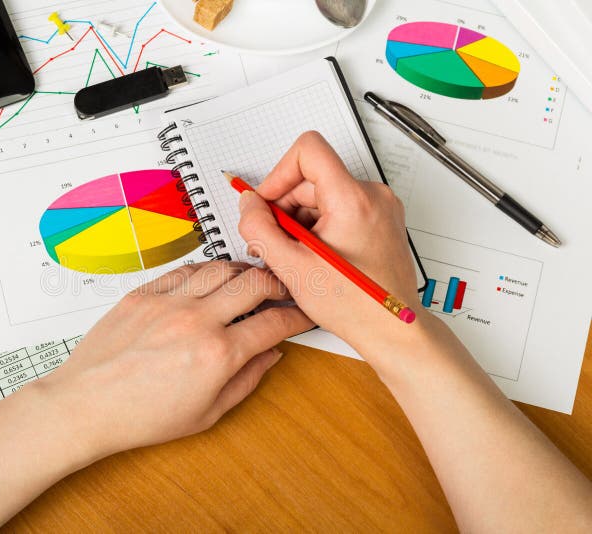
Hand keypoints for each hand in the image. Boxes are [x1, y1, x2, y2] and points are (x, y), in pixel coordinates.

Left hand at [41, 262, 313, 456]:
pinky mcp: (143, 294)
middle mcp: (196, 321)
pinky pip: (185, 270)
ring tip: (247, 282)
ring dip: (242, 271)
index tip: (301, 315)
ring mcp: (168, 303)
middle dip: (277, 283)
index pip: (274, 323)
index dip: (297, 317)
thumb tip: (271, 355)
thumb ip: (246, 380)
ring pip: (221, 267)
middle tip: (280, 292)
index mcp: (217, 355)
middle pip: (254, 282)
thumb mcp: (207, 414)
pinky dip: (205, 271)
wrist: (86, 405)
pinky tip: (209, 281)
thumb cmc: (141, 416)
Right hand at [237, 131, 425, 361]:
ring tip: (296, 255)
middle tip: (275, 242)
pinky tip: (313, 256)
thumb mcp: (291, 266)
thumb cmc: (355, 305)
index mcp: (353, 199)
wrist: (392, 329)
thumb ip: (259, 229)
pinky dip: (319, 226)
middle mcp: (372, 195)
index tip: (268, 203)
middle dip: (285, 207)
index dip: (279, 174)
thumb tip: (248, 204)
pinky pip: (339, 207)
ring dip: (301, 220)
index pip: (308, 150)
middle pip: (312, 177)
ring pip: (324, 194)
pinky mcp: (381, 219)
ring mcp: (380, 207)